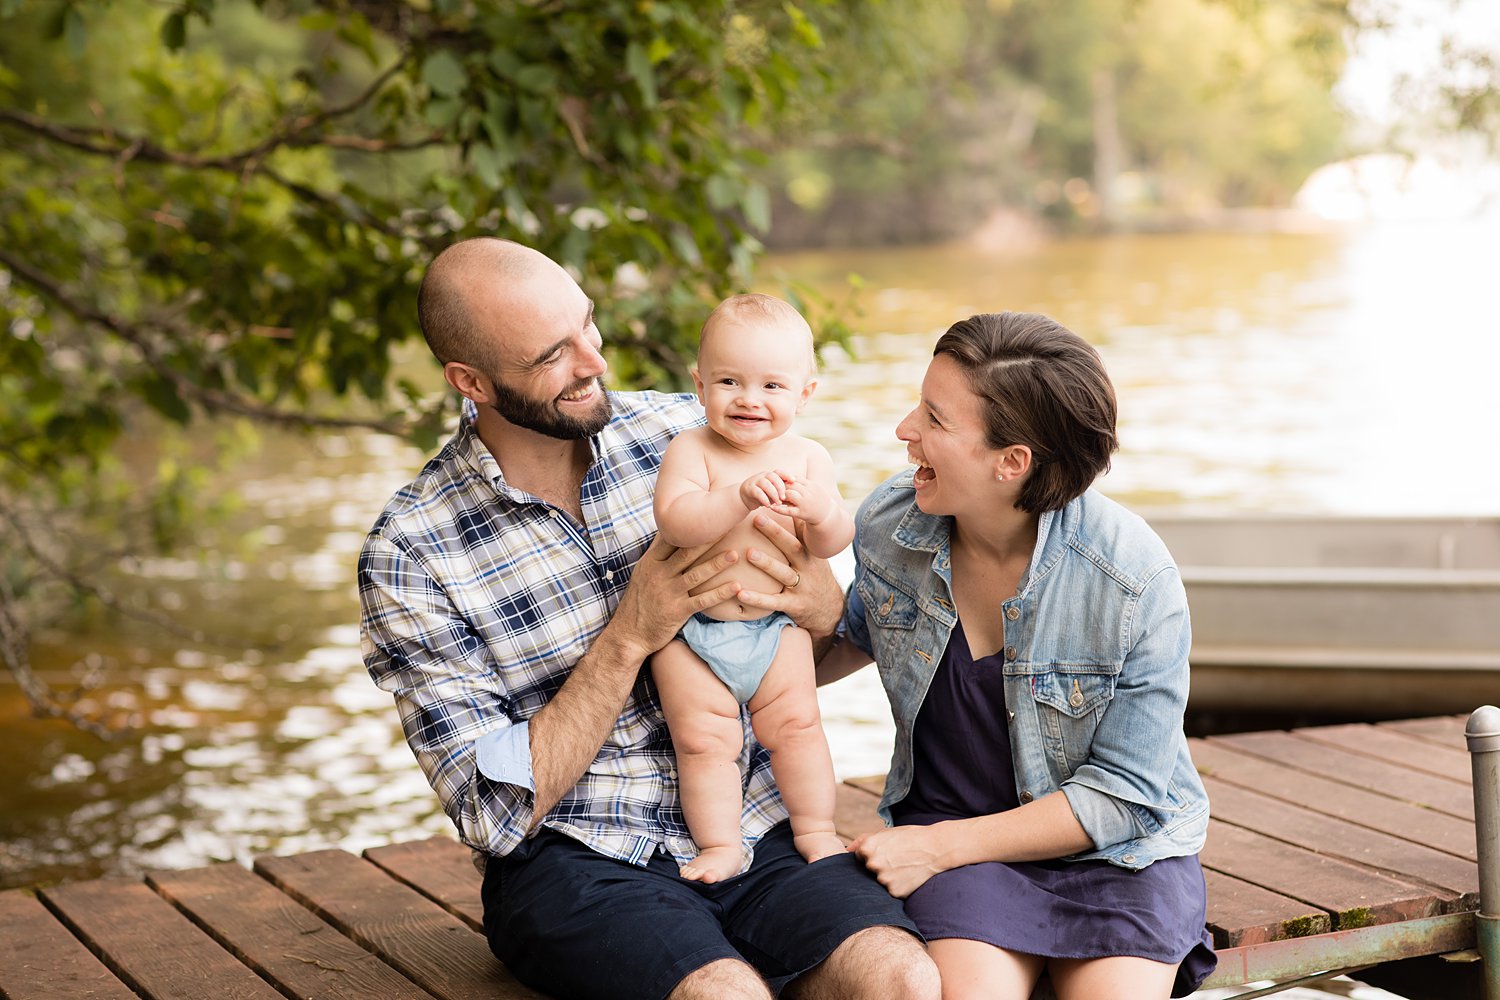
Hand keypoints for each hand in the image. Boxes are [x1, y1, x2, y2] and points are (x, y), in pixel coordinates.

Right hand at [610, 534, 741, 658]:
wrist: (629, 634)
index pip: (670, 539)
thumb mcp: (642, 573)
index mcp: (651, 563)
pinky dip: (719, 593)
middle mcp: (659, 575)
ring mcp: (668, 593)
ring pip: (696, 575)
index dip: (689, 527)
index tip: (707, 515)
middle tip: (727, 527)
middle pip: (687, 553)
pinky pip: (702, 600)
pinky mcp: (678, 611)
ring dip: (717, 564)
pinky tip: (735, 586)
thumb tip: (668, 531)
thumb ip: (657, 554)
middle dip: (708, 540)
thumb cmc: (639, 601)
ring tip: (735, 554)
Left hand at [735, 514, 841, 638]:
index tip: (774, 503)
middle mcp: (808, 569)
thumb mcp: (815, 557)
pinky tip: (740, 593)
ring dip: (767, 563)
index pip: (800, 534)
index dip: (789, 519)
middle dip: (775, 533)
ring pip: (783, 574)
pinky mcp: (793, 606)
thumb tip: (793, 511)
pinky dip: (757, 599)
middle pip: (792, 548)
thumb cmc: (815, 578)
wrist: (830, 611)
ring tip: (749, 553)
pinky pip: (774, 602)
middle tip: (757, 519)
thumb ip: (803, 537)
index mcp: (811, 555)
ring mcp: (801, 588)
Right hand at [740, 470, 792, 510]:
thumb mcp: (772, 491)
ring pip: (765, 484)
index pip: (779, 472)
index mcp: (769, 475)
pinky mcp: (749, 489)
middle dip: (780, 487)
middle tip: (784, 498)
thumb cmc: (762, 495)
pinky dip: (764, 499)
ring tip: (777, 503)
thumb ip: (780, 490)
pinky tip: (768, 505)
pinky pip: (758, 492)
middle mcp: (762, 476)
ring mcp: (755, 481)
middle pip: (773, 477)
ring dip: (773, 494)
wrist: (744, 498)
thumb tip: (796, 493)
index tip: (794, 481)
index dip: (787, 475)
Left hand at [765, 474, 834, 524]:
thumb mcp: (813, 488)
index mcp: (810, 485)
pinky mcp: (802, 513)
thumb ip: (802, 482)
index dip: (784, 479)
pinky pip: (788, 510)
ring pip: (789, 495)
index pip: (794, 478)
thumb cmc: (818, 500)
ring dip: (779, 495)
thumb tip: (789, 477)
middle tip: (770, 488)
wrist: (828, 515)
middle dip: (780, 486)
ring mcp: (805, 503)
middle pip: (790, 485)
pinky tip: (771, 507)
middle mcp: (808, 492)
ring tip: (771, 497)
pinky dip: (779, 509)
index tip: (776, 480)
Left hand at [849, 824, 951, 898]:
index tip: (886, 852)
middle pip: (868, 871)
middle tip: (896, 860)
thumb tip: (846, 850)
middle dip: (878, 867)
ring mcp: (883, 879)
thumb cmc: (910, 837)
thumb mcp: (886, 833)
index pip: (859, 858)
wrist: (936, 847)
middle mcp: (872, 864)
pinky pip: (891, 891)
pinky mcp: (895, 892)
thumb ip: (863, 841)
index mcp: (867, 848)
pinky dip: (898, 887)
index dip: (872, 855)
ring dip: (888, 878)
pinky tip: (908, 876)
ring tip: (904, 867)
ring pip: (879, 882)